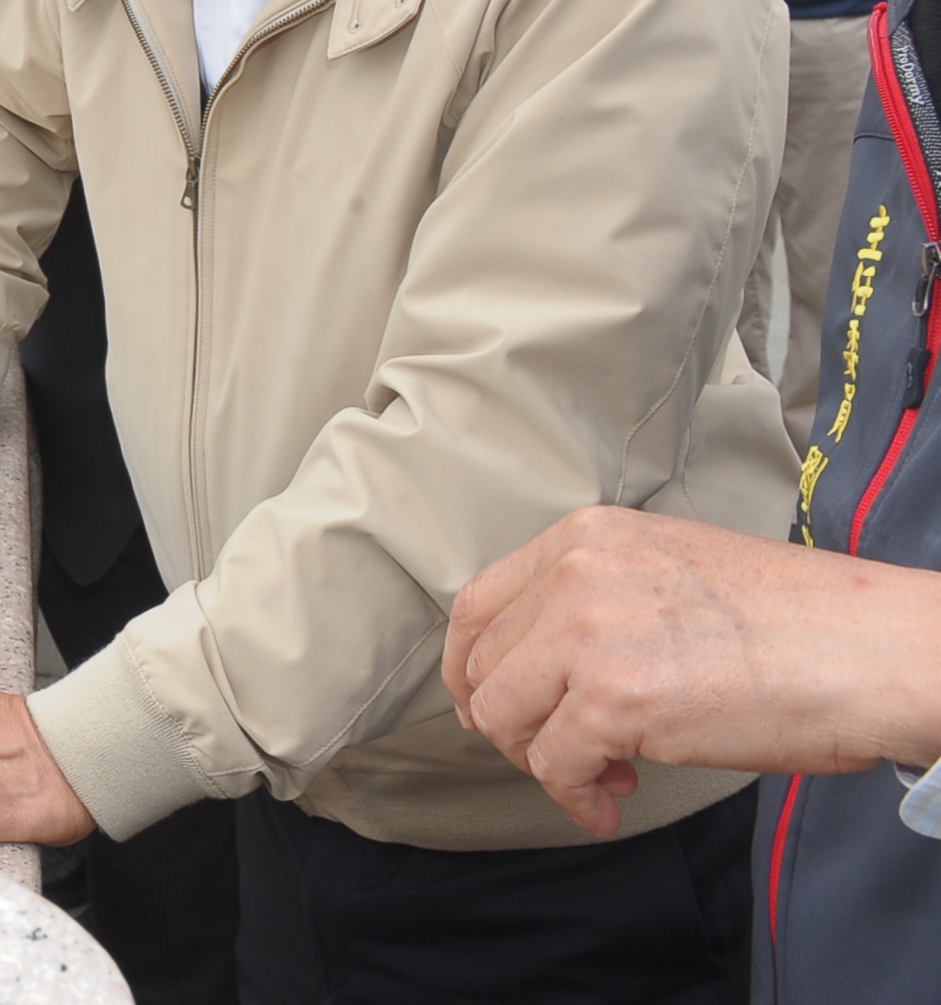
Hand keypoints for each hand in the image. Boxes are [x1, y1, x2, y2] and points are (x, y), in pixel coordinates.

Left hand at [444, 507, 940, 836]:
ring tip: (602, 779)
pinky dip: (575, 798)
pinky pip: (555, 766)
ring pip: (504, 717)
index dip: (472, 668)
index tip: (492, 705)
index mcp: (584, 537)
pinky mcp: (616, 701)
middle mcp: (574, 575)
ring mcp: (589, 635)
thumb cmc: (793, 622)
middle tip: (561, 754)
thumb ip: (596, 598)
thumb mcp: (669, 571)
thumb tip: (542, 663)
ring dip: (544, 764)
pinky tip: (609, 807)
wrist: (871, 650)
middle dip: (512, 724)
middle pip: (483, 666)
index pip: (477, 605)